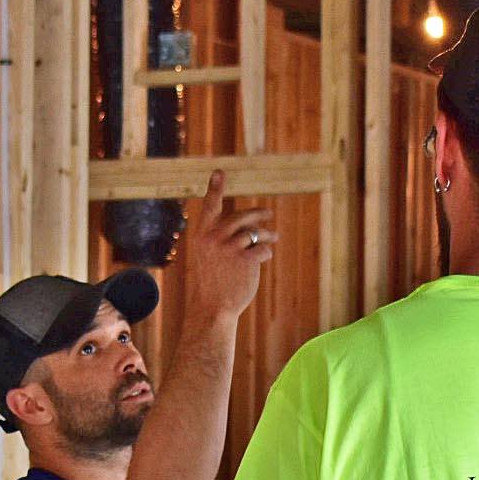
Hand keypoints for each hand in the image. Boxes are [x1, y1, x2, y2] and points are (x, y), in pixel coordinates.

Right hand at [181, 171, 276, 321]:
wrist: (213, 308)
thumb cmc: (212, 283)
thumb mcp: (208, 257)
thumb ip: (221, 239)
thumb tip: (250, 227)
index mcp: (203, 235)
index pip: (210, 206)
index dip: (215, 188)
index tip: (219, 172)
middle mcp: (215, 238)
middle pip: (242, 217)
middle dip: (258, 213)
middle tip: (269, 213)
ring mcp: (230, 248)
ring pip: (256, 233)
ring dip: (268, 235)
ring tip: (275, 237)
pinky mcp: (246, 259)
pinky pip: (263, 248)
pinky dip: (265, 252)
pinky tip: (263, 258)